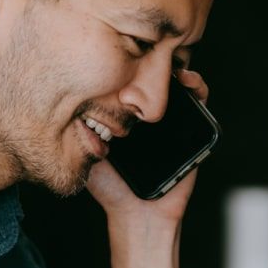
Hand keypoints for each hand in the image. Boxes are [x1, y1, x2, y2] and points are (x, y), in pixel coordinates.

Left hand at [85, 67, 209, 227]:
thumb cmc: (112, 188)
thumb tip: (68, 98)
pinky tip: (188, 82)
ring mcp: (172, 120)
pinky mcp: (194, 129)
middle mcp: (148, 115)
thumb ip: (80, 130)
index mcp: (125, 116)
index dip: (128, 63)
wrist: (138, 215)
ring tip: (170, 63)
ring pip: (178, 85)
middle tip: (148, 52)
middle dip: (154, 59)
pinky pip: (200, 102)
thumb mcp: (87, 152)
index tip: (121, 52)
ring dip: (177, 68)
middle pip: (154, 78)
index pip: (128, 80)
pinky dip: (198, 87)